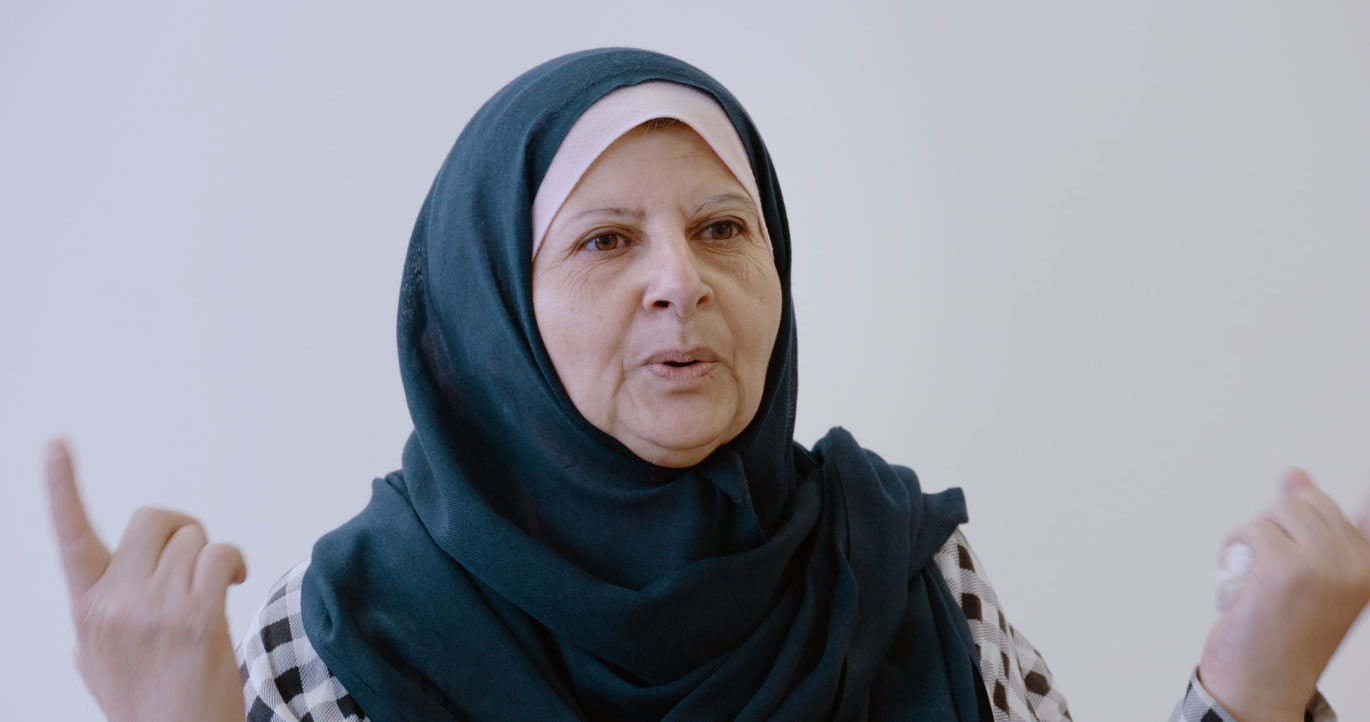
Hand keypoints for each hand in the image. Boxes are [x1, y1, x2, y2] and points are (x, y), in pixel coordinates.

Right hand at [43, 438, 247, 721]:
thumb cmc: (147, 700)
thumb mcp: (99, 659)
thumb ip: (100, 614)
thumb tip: (109, 587)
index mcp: (86, 607)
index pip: (69, 536)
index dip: (60, 487)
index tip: (55, 445)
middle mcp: (114, 602)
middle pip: (153, 518)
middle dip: (181, 529)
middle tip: (195, 558)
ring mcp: (153, 609)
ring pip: (193, 538)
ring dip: (210, 556)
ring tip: (211, 591)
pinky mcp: (196, 617)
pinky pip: (219, 555)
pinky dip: (235, 562)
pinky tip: (236, 582)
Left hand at [1198, 469, 1369, 721]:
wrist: (1262, 685)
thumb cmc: (1282, 633)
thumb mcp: (1308, 577)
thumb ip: (1310, 527)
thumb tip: (1295, 474)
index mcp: (1369, 567)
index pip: (1367, 511)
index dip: (1364, 500)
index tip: (1318, 479)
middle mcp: (1358, 566)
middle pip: (1307, 500)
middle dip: (1277, 524)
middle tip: (1269, 566)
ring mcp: (1326, 567)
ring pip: (1279, 510)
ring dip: (1254, 537)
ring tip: (1254, 574)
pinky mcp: (1288, 570)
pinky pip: (1250, 529)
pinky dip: (1234, 547)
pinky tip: (1239, 578)